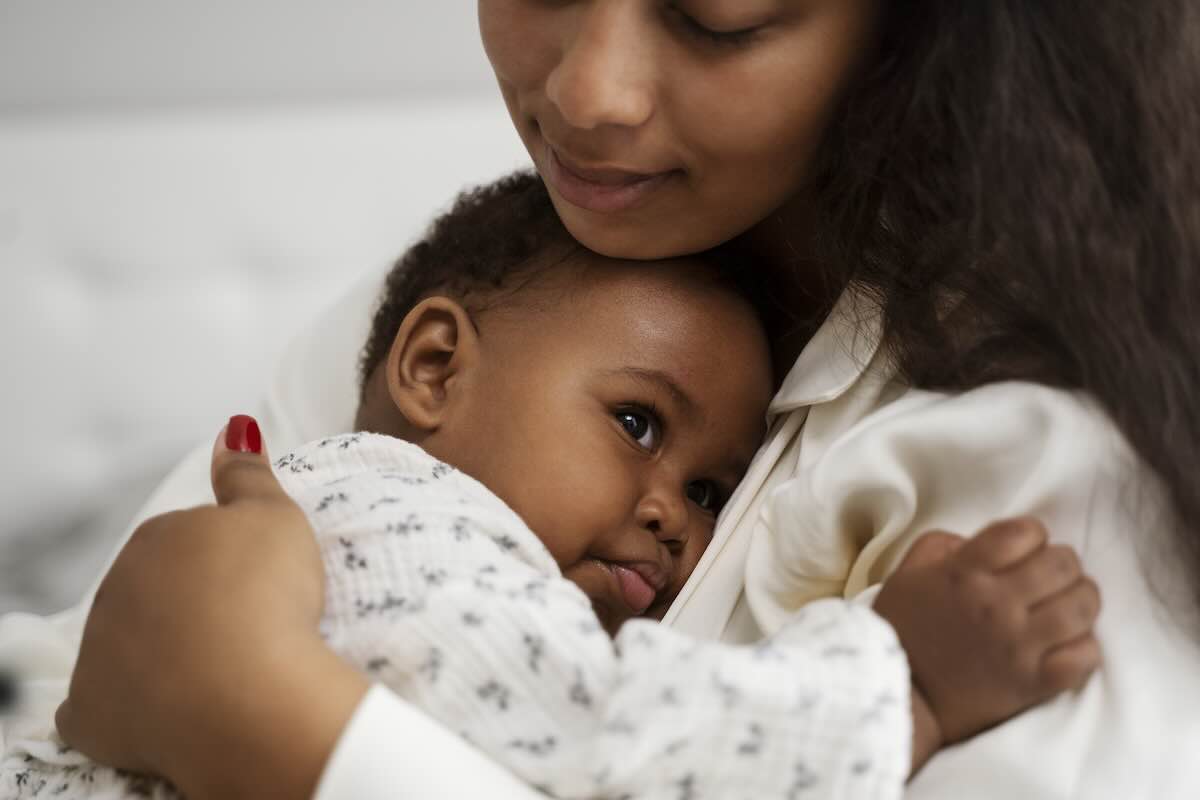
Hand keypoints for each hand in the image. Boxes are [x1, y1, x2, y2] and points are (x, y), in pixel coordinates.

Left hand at [56, 416, 368, 799]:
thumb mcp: (276, 517)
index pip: (186, 541)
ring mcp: (100, 653)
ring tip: (219, 671)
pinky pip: (97, 708)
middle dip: (189, 604)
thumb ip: (246, 472)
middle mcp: (116, 588)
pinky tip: (154, 710)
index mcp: (157, 538)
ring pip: (127, 645)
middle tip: (245, 626)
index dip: (225, 562)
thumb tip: (231, 426)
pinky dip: (121, 707)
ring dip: (162, 653)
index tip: (259, 583)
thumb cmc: (269, 594)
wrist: (250, 691)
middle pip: (153, 591)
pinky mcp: (94, 713)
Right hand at [874, 518, 1100, 747]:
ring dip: (1081, 599)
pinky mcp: (1033, 683)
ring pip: (1082, 606)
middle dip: (1061, 563)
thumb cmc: (901, 631)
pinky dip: (1085, 646)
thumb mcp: (907, 574)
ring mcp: (1019, 645)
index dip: (1033, 534)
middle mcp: (996, 604)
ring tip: (1067, 605)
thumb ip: (942, 546)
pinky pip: (1084, 656)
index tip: (1027, 547)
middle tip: (1050, 576)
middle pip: (1062, 564)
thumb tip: (978, 541)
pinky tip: (1069, 643)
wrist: (901, 697)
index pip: (1023, 532)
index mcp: (964, 573)